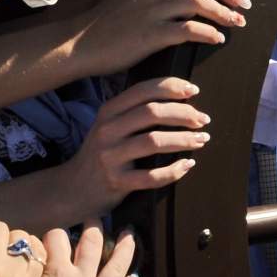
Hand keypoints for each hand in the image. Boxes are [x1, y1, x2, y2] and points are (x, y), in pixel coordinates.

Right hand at [57, 78, 209, 218]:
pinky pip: (151, 177)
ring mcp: (110, 156)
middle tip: (204, 120)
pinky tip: (187, 165)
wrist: (73, 188)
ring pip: (154, 142)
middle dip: (183, 114)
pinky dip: (174, 170)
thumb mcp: (109, 125)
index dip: (171, 87)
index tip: (194, 91)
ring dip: (184, 140)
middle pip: (151, 113)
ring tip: (202, 140)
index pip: (143, 91)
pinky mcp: (116, 182)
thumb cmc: (102, 153)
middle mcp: (107, 130)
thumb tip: (178, 97)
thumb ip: (134, 111)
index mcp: (108, 111)